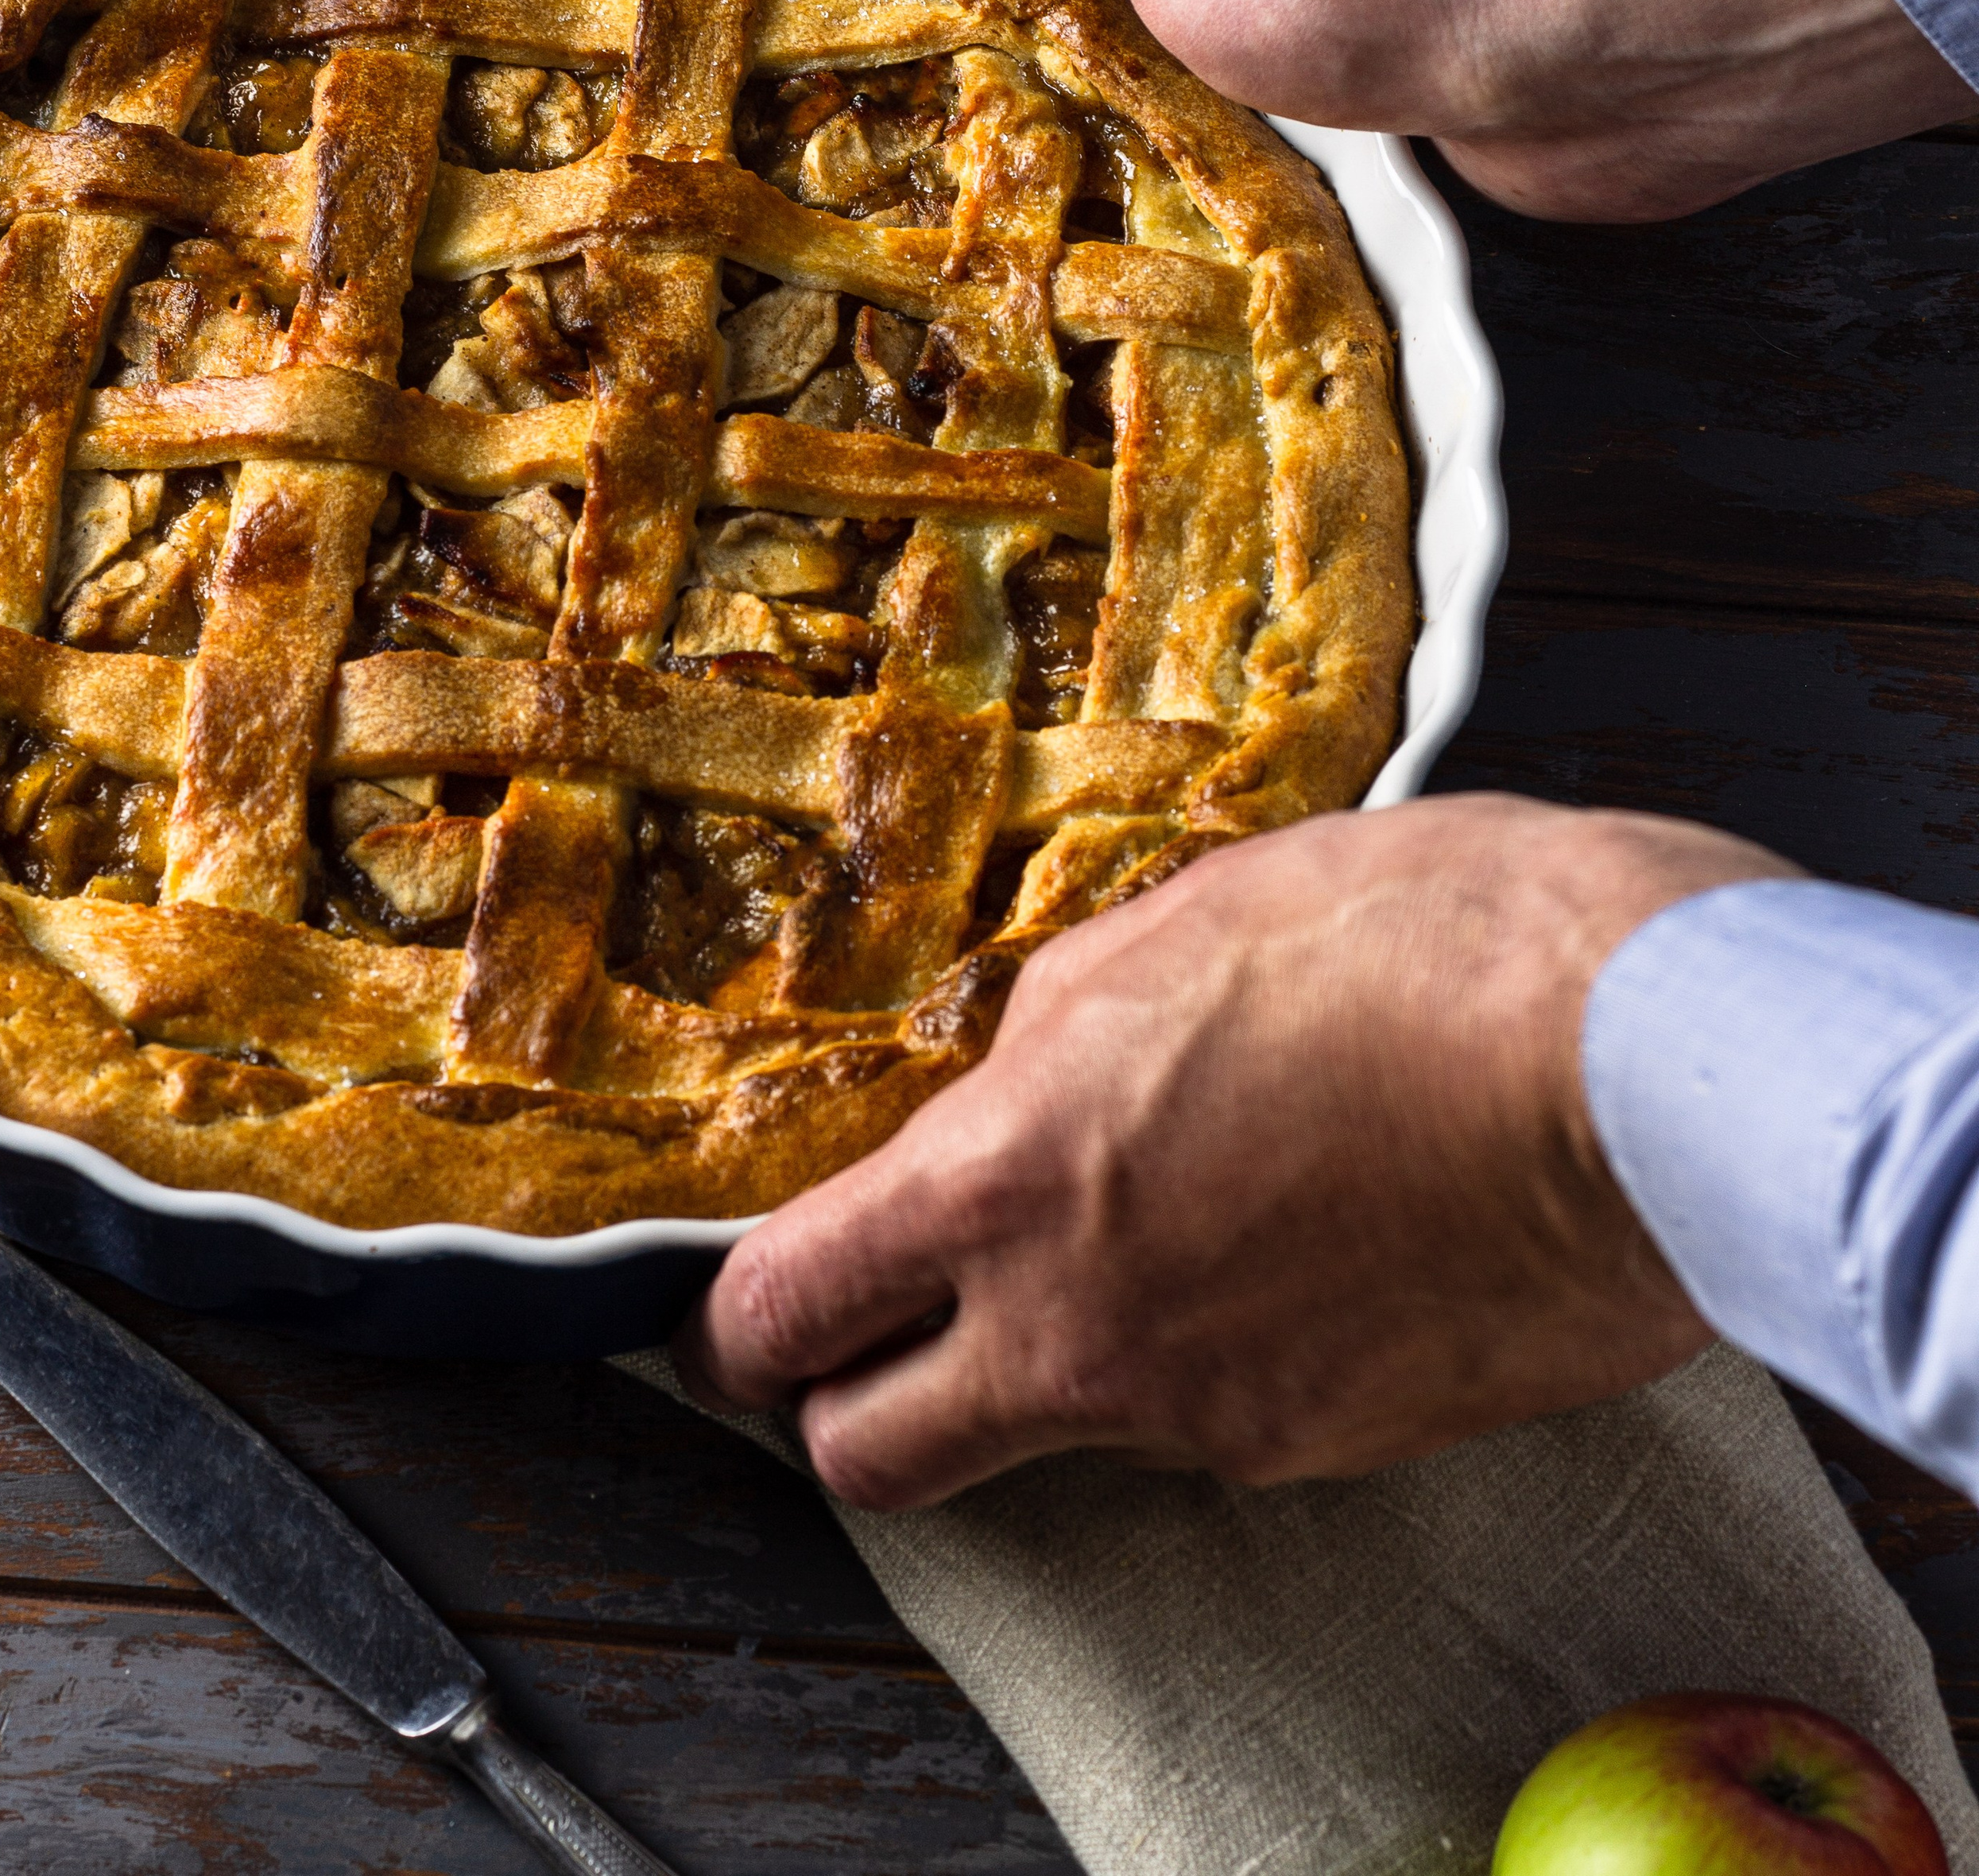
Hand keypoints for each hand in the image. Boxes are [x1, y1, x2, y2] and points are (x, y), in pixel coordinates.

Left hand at [675, 795, 1793, 1509]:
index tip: (750, 1304)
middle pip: (872, 1457)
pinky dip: (1209, 1364)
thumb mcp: (1180, 922)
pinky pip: (1212, 1425)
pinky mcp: (1331, 1449)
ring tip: (1157, 1231)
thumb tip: (1018, 1078)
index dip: (738, 1322)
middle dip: (849, 1405)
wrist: (1640, 1066)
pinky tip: (1290, 1250)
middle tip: (886, 1333)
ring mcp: (1209, 1414)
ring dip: (1054, 1368)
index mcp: (1011, 1180)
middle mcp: (1084, 1334)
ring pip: (1055, 1441)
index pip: (782, 1311)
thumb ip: (1056, 1026)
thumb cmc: (1420, 943)